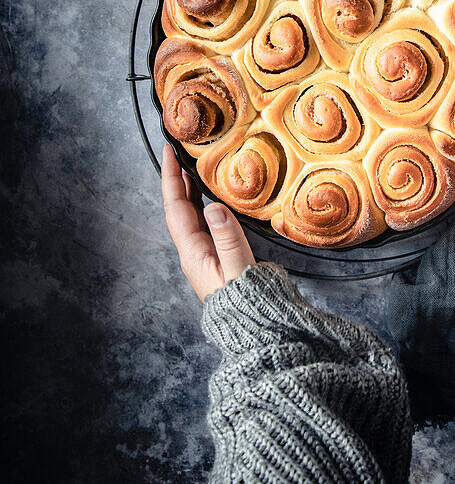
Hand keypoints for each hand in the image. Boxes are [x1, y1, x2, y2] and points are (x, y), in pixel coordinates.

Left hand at [162, 143, 254, 300]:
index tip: (169, 153)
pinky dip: (202, 204)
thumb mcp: (239, 270)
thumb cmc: (249, 303)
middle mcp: (194, 253)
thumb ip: (228, 239)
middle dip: (176, 181)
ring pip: (190, 216)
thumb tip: (213, 206)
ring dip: (188, 191)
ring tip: (191, 168)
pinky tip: (210, 197)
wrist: (257, 329)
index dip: (171, 179)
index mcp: (194, 254)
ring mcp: (204, 256)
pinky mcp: (216, 258)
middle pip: (178, 210)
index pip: (176, 209)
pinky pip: (203, 224)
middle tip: (178, 154)